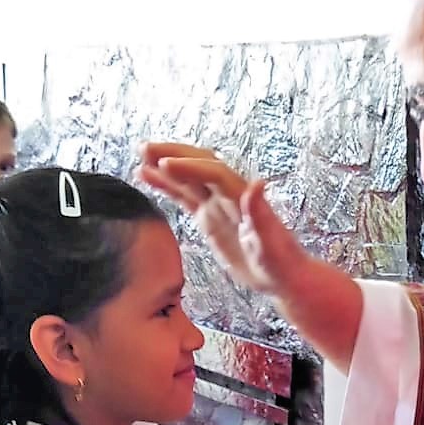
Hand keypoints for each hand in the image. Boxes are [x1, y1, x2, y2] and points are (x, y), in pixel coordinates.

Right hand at [136, 142, 308, 296]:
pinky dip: (166, 186)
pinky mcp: (209, 218)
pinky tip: (148, 177)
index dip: (190, 167)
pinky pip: (184, 196)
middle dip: (173, 155)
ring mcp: (217, 205)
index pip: (214, 173)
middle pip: (198, 165)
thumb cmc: (281, 261)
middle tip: (145, 148)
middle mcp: (228, 196)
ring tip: (140, 156)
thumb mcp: (272, 243)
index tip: (165, 164)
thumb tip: (257, 184)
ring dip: (165, 166)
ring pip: (188, 178)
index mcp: (242, 198)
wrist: (283, 275)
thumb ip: (261, 215)